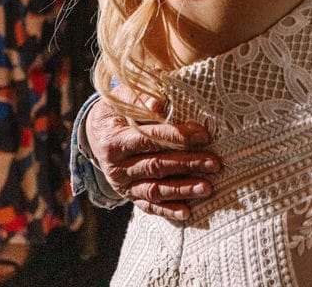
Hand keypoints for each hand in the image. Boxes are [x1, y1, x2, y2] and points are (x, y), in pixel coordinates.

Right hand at [84, 89, 221, 220]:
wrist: (96, 133)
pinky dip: (167, 210)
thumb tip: (160, 105)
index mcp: (115, 141)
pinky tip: (187, 211)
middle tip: (214, 162)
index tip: (203, 135)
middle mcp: (117, 167)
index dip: (177, 137)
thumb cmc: (117, 111)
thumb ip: (140, 100)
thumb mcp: (122, 99)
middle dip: (188, 164)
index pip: (149, 139)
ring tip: (207, 188)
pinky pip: (148, 206)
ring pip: (154, 189)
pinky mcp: (129, 196)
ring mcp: (123, 184)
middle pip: (156, 166)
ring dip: (182, 189)